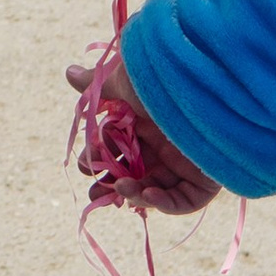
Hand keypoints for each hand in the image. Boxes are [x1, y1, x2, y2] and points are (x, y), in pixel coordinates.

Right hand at [69, 44, 222, 217]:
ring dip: (134, 194)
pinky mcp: (206, 179)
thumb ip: (96, 87)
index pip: (118, 147)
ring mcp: (185, 161)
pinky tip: (148, 194)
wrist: (201, 84)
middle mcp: (165, 143)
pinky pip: (183, 200)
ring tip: (121, 189)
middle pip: (134, 172)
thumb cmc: (160, 79)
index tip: (83, 165)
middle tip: (94, 191)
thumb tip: (69, 72)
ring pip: (155, 188)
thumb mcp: (123, 81)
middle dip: (111, 184)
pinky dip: (164, 203)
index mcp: (145, 122)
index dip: (99, 158)